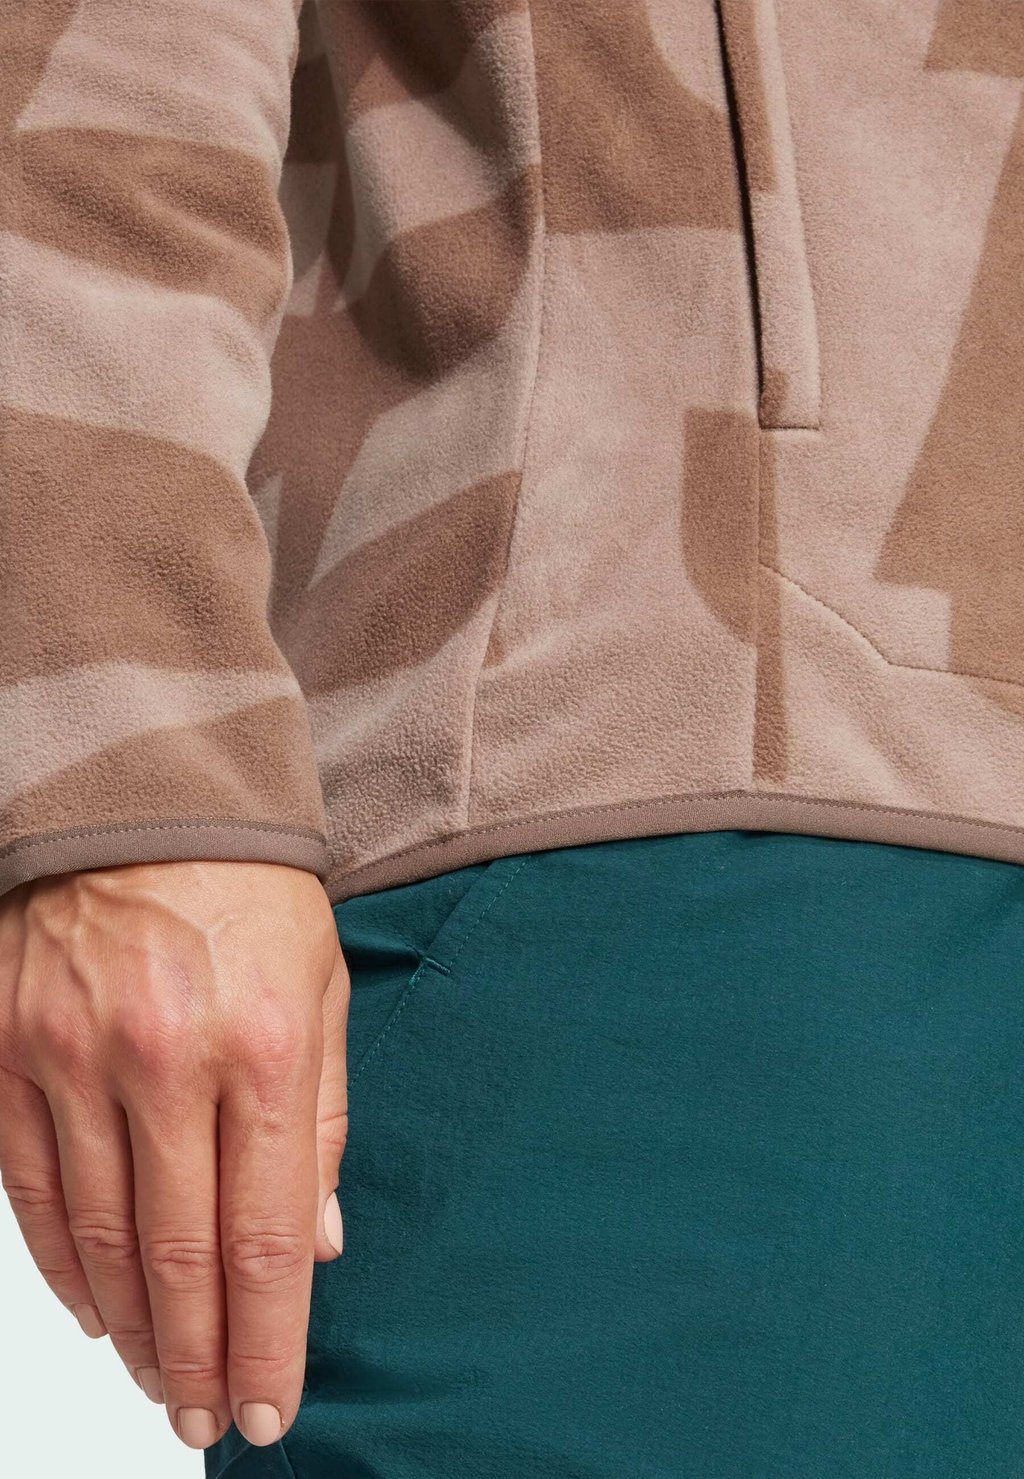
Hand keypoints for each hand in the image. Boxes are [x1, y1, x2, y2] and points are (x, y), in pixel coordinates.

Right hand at [0, 858, 348, 1449]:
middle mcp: (162, 1060)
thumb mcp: (321, 992)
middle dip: (195, 1358)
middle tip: (204, 1422)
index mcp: (259, 1046)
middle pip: (176, 1256)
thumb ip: (320, 1122)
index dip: (265, 1340)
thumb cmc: (252, 897)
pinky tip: (91, 1309)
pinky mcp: (10, 1050)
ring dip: (129, 1328)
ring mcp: (71, 1056)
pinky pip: (27, 1187)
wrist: (148, 801)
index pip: (264, 1237)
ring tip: (157, 1381)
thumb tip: (318, 1247)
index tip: (266, 1409)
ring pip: (94, 1238)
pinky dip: (58, 1264)